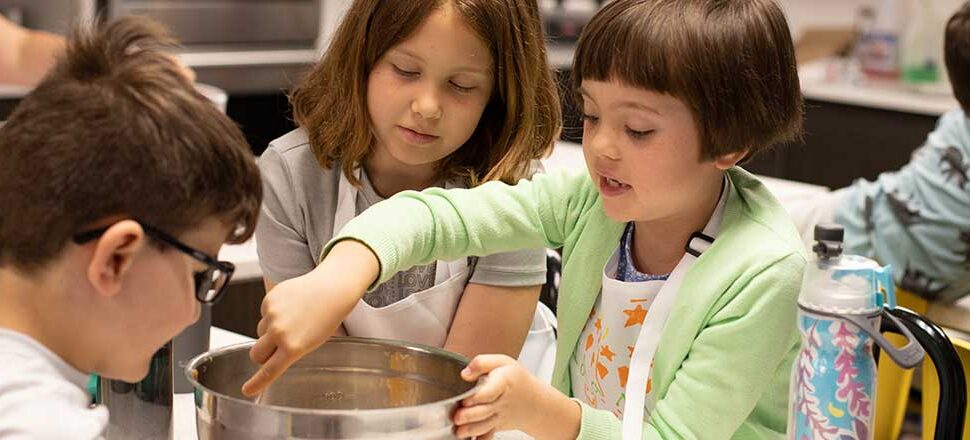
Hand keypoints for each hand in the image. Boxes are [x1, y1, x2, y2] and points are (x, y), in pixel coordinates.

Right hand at [241, 240, 378, 396]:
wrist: (331, 289)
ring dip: (269, 331)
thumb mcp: (312, 342)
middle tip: (274, 349)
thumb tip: (271, 357)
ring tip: (292, 320)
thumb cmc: (326, 317)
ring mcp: (272, 315)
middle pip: (256, 354)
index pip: (270, 370)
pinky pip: (264, 314)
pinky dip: (273, 314)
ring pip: (260, 332)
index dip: (257, 382)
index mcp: (293, 347)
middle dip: (261, 355)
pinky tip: (290, 307)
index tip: (247, 390)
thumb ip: (291, 351)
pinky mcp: (268, 300)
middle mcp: (280, 332)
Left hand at [453, 355, 580, 438]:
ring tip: (460, 431)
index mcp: (503, 382)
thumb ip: (482, 363)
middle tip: (457, 417)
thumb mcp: (503, 362)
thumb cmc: (516, 380)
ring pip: (485, 426)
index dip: (476, 397)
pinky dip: (481, 439)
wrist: (535, 403)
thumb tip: (465, 374)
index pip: (490, 392)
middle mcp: (501, 402)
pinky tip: (470, 439)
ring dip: (471, 430)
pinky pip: (488, 435)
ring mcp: (499, 416)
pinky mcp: (496, 426)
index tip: (465, 400)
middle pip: (484, 411)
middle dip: (469, 416)